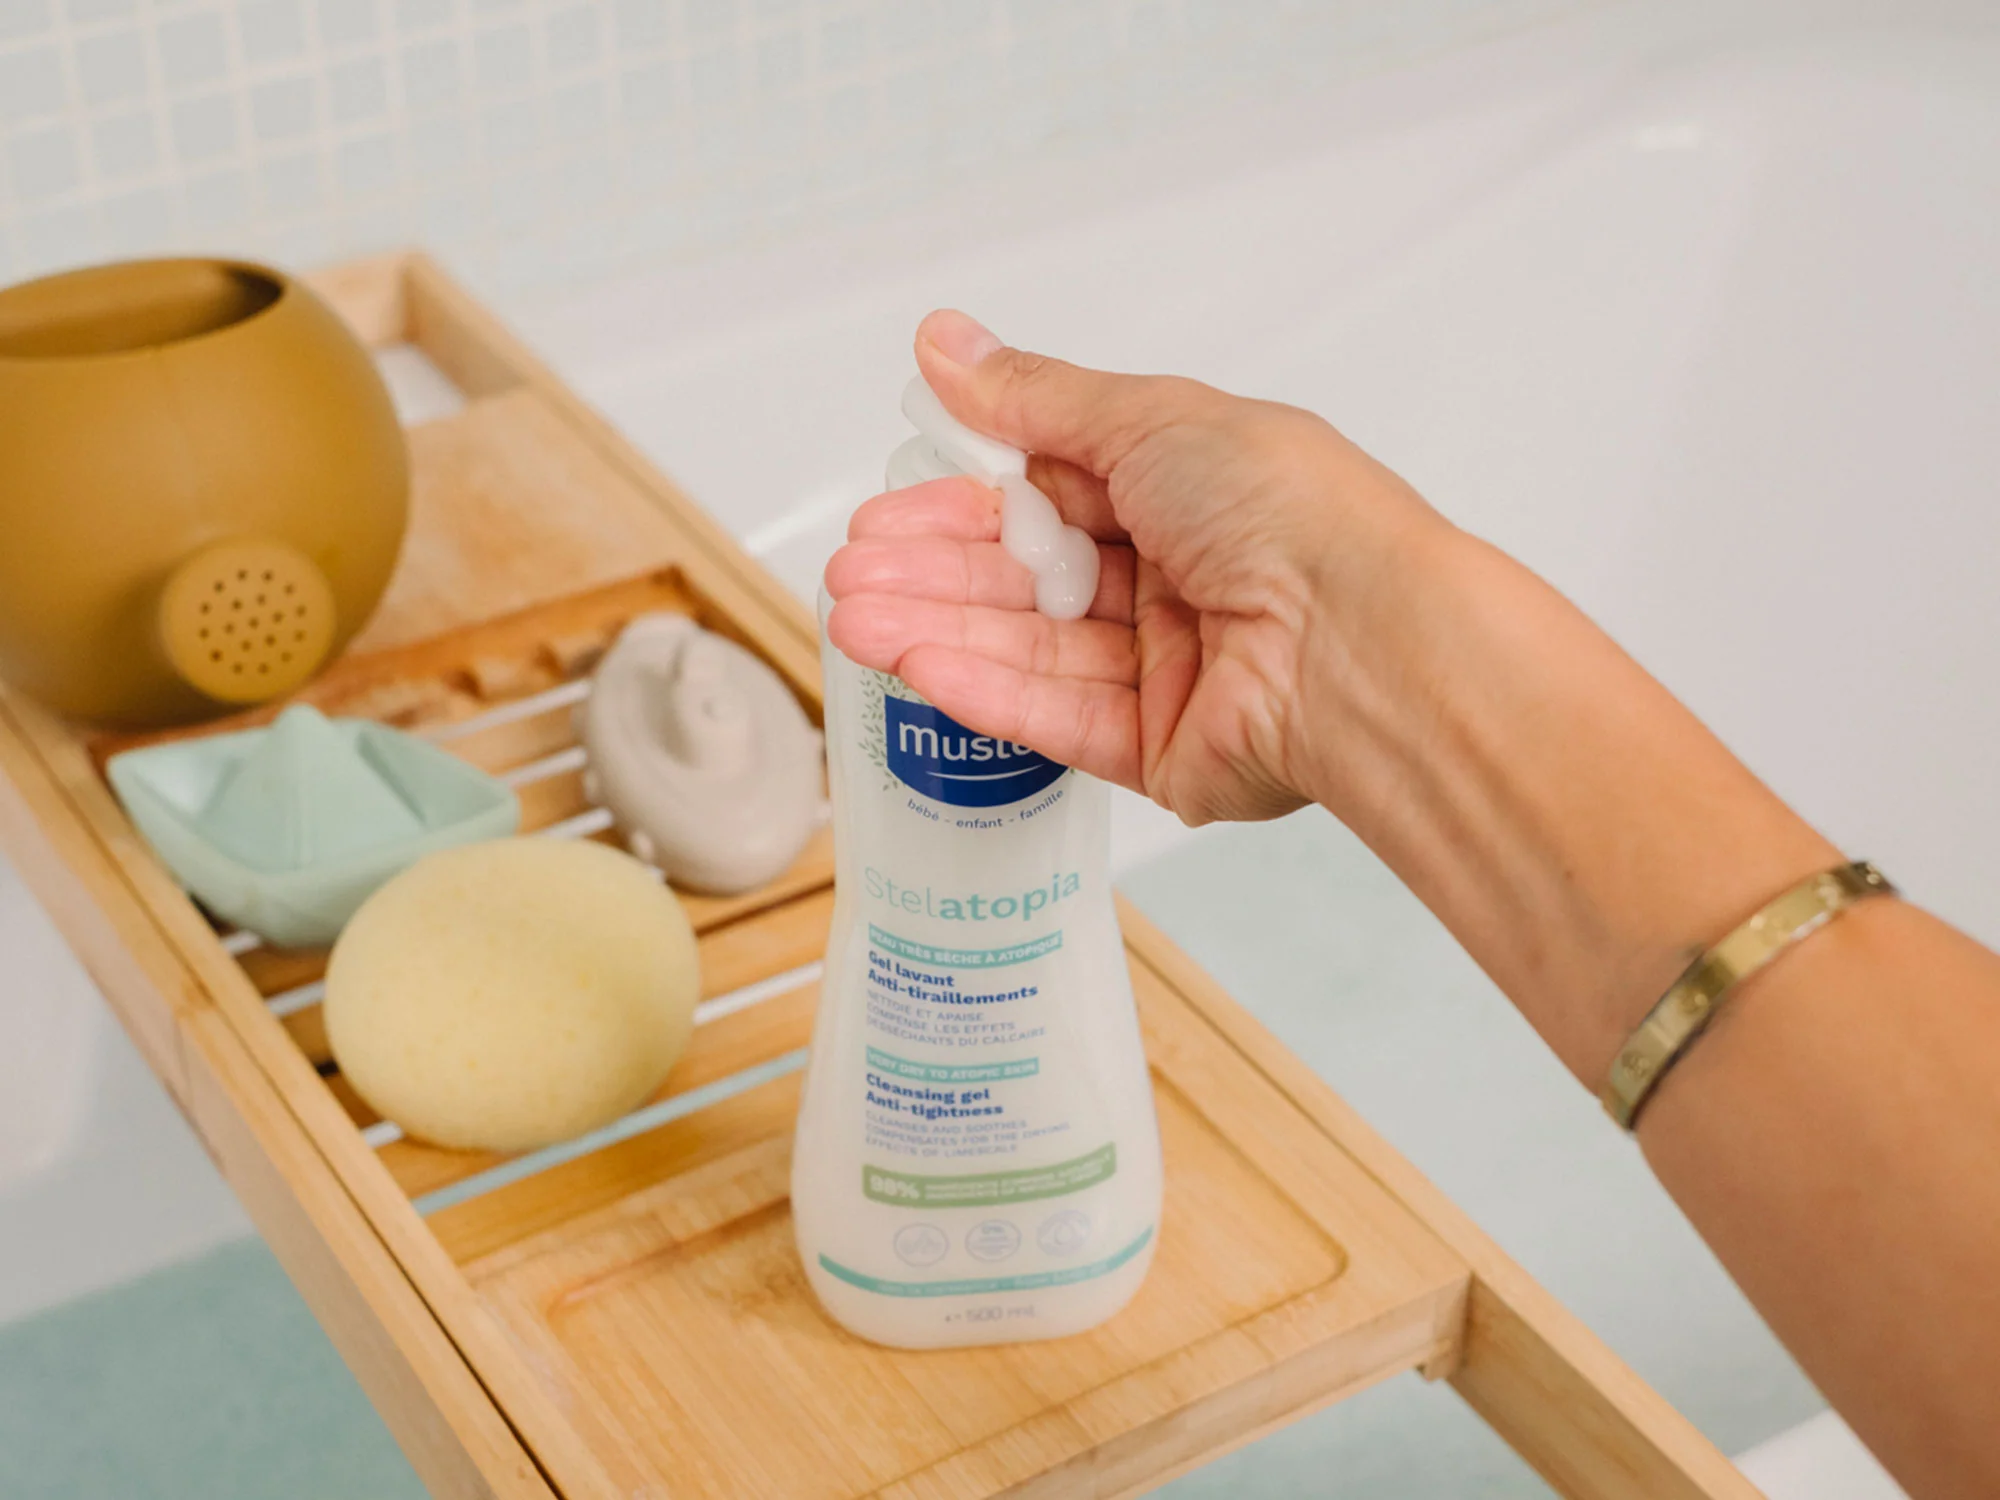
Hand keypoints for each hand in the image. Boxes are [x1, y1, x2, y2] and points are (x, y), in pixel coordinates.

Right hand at [824, 310, 1446, 824]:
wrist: (1361, 640)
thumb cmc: (1285, 511)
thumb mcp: (1148, 420)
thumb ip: (1033, 399)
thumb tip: (943, 341)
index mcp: (1184, 491)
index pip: (1045, 494)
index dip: (961, 500)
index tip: (886, 504)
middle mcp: (1175, 580)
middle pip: (1026, 577)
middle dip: (933, 571)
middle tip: (851, 568)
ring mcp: (1166, 670)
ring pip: (1028, 649)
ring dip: (936, 630)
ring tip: (851, 617)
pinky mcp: (1159, 750)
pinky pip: (1056, 717)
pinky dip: (985, 689)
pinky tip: (915, 662)